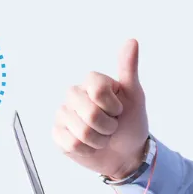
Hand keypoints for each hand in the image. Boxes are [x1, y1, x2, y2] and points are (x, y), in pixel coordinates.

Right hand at [52, 39, 149, 180]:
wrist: (125, 152)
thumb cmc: (130, 121)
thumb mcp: (135, 95)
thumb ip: (128, 68)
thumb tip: (132, 40)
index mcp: (91, 82)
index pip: (97, 90)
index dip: (113, 106)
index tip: (119, 109)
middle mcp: (74, 95)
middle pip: (90, 114)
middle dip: (108, 126)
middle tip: (112, 126)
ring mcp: (63, 114)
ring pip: (82, 132)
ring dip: (100, 140)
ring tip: (102, 137)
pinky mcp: (57, 134)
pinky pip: (72, 144)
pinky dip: (87, 150)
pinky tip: (90, 146)